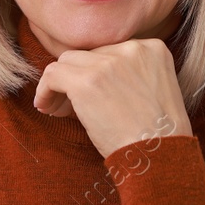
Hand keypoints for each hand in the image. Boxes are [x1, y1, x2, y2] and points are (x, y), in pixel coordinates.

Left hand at [30, 36, 193, 158]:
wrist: (159, 155)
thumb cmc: (156, 136)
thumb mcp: (153, 92)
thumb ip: (128, 76)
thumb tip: (85, 75)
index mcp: (152, 49)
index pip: (110, 52)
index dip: (96, 74)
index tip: (92, 97)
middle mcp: (132, 48)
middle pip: (89, 54)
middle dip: (78, 79)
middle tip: (72, 107)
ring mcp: (109, 63)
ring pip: (68, 60)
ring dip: (60, 85)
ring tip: (60, 110)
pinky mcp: (87, 81)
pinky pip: (52, 74)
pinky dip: (44, 91)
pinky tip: (45, 107)